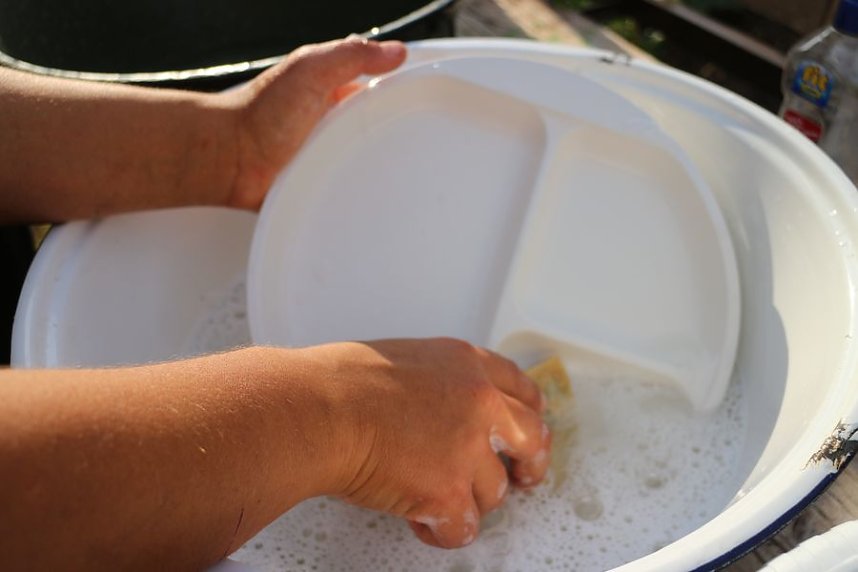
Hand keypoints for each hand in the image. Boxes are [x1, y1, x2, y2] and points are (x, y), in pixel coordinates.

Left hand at [219, 36, 406, 209]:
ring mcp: (328, 156)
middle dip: (394, 137)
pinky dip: (360, 193)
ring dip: (377, 169)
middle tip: (411, 145)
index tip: (422, 102)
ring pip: (368, 163)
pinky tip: (369, 196)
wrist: (230, 161)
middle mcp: (333, 123)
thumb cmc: (260, 113)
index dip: (401, 94)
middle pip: (380, 130)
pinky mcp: (322, 185)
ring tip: (391, 174)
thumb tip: (397, 50)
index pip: (380, 89)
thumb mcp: (310, 70)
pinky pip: (350, 190)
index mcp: (334, 92)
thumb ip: (352, 55)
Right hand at [305, 338, 550, 548]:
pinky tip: (417, 518)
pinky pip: (463, 528)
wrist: (318, 409)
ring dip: (464, 499)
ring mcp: (469, 448)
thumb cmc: (338, 383)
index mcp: (467, 364)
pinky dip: (441, 531)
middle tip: (522, 477)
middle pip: (533, 439)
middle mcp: (480, 403)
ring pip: (494, 492)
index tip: (527, 426)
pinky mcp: (449, 492)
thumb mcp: (404, 360)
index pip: (520, 387)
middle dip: (530, 463)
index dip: (528, 412)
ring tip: (427, 495)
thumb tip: (439, 411)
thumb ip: (438, 383)